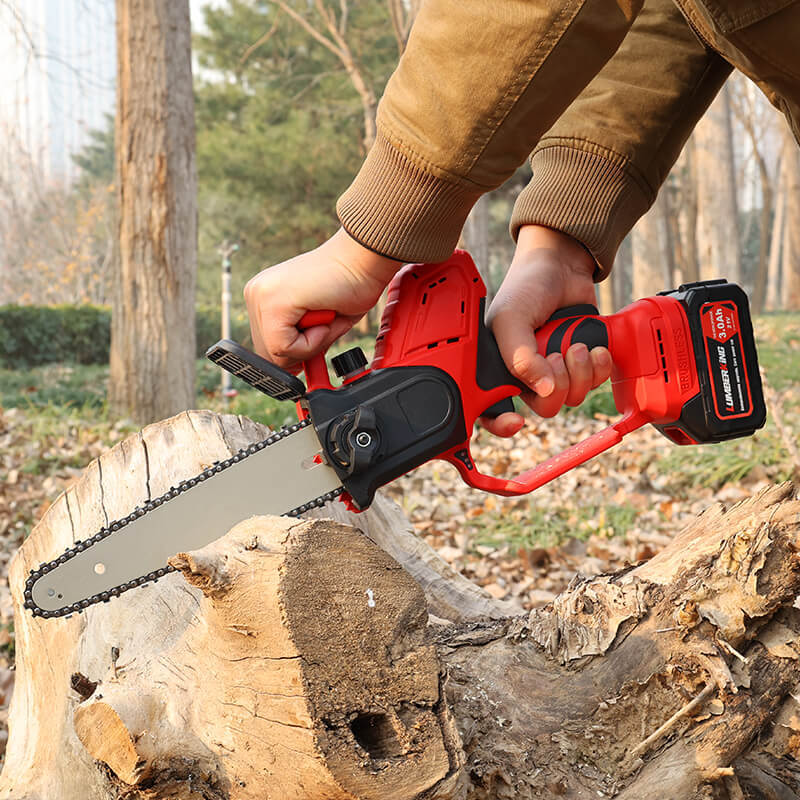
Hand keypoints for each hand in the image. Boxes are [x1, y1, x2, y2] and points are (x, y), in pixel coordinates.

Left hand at [244, 228, 400, 371]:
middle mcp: (257, 293)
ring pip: (276, 352)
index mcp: (265, 295)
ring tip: (324, 316)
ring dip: (309, 345)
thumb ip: (298, 344)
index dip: (294, 352)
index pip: (266, 345)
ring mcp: (261, 295)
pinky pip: (284, 347)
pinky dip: (312, 341)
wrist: (364, 260)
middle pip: (267, 353)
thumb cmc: (349, 286)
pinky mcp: (273, 302)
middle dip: (300, 350)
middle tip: (324, 324)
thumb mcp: (318, 324)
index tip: (315, 336)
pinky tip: (324, 315)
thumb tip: (288, 372)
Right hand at [482, 225, 612, 435]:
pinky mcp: (581, 363)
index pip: (492, 412)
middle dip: (558, 384)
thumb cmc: (525, 287)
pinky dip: (600, 367)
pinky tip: (594, 348)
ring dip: (581, 372)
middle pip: (545, 406)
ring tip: (577, 345)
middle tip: (557, 355)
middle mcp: (525, 374)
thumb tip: (546, 389)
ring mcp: (555, 370)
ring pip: (573, 397)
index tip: (516, 423)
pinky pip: (596, 382)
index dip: (501, 425)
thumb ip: (520, 357)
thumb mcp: (511, 319)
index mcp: (497, 369)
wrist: (561, 264)